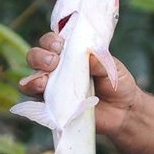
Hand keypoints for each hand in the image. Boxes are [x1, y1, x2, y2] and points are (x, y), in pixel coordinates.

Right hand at [18, 31, 139, 136]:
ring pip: (31, 79)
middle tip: (53, 62)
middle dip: (39, 56)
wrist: (122, 112)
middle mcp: (57, 68)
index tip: (59, 44)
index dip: (50, 40)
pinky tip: (41, 95)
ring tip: (44, 81)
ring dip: (33, 78)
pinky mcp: (53, 106)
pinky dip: (36, 98)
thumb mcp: (113, 69)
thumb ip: (100, 62)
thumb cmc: (116, 85)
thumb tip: (87, 54)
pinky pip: (36, 102)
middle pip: (35, 56)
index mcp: (70, 53)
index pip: (51, 41)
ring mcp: (53, 88)